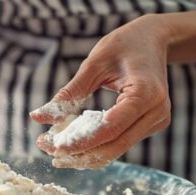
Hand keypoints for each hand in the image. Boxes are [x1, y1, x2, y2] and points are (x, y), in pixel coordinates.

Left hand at [30, 15, 171, 168]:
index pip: (110, 128)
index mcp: (146, 93)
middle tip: (48, 149)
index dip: (81, 141)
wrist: (153, 40)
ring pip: (117, 149)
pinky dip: (97, 145)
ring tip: (54, 149)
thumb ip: (70, 92)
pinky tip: (74, 142)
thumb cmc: (125, 44)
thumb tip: (39, 117)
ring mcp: (156, 122)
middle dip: (80, 153)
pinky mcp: (150, 126)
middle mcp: (156, 113)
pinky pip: (120, 141)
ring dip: (86, 154)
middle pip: (114, 146)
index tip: (54, 146)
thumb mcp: (95, 63)